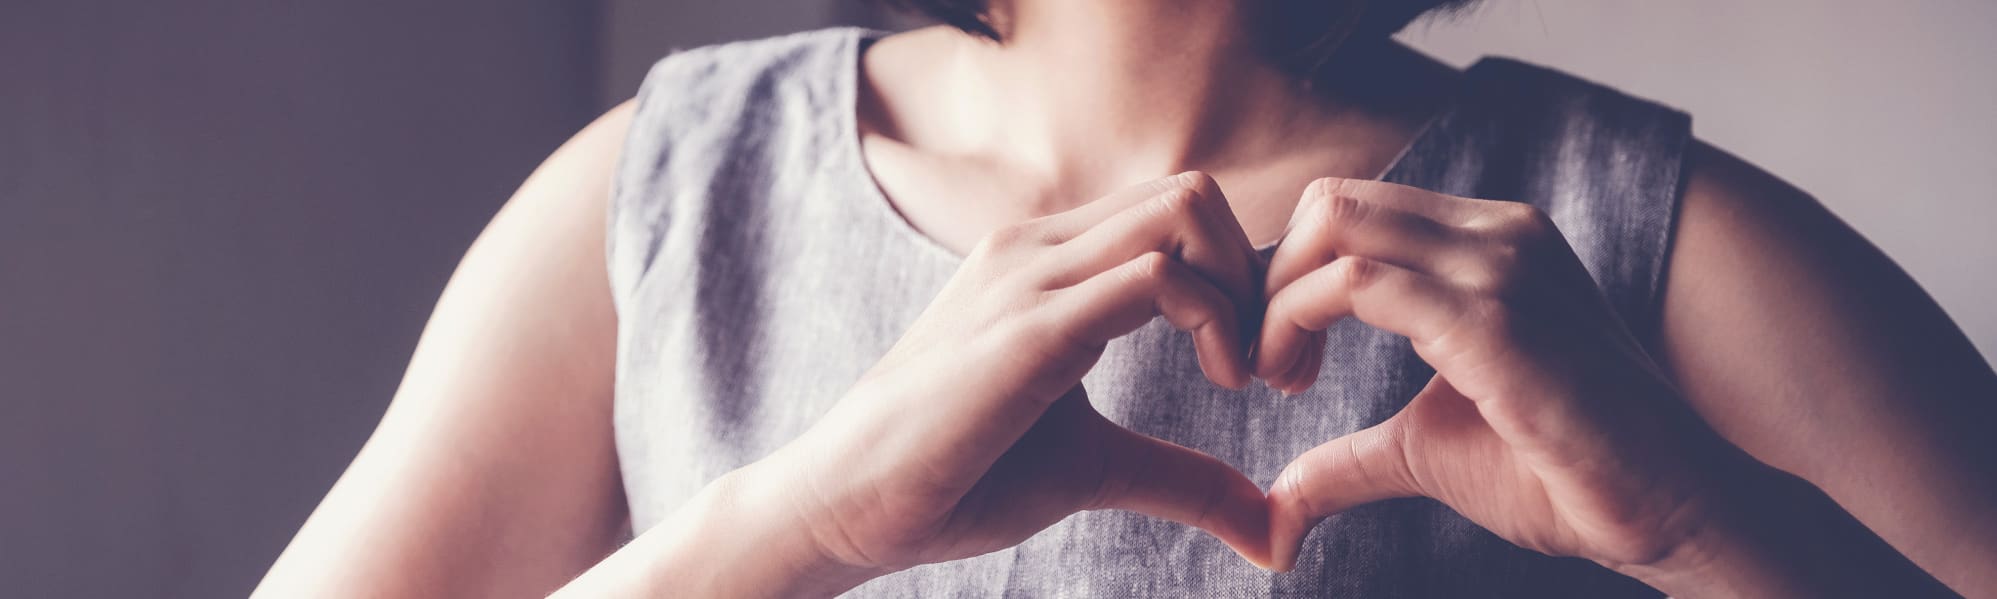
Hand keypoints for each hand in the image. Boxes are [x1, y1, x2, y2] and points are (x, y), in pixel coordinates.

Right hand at [757, 173, 1275, 587]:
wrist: (849, 501)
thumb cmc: (958, 476)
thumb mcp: (1097, 468)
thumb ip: (1184, 478)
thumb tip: (1274, 530)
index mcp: (1047, 261)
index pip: (1175, 211)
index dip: (1242, 279)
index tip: (1261, 367)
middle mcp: (1038, 246)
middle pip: (1193, 192)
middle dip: (1259, 275)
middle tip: (1270, 368)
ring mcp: (1031, 276)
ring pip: (1183, 212)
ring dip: (1246, 292)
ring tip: (1247, 377)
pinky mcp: (1030, 327)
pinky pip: (1155, 277)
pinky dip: (1216, 321)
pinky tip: (1222, 383)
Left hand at [1255, 178, 1745, 572]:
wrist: (1672, 507)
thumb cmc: (1562, 473)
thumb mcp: (1427, 449)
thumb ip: (1350, 457)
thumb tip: (1278, 506)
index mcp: (1489, 242)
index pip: (1353, 210)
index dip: (1291, 276)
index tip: (1279, 359)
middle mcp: (1497, 233)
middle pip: (1332, 202)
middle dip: (1272, 278)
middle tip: (1269, 366)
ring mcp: (1501, 266)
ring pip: (1337, 226)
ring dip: (1278, 302)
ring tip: (1281, 378)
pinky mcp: (1495, 319)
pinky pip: (1360, 284)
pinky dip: (1298, 321)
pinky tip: (1300, 384)